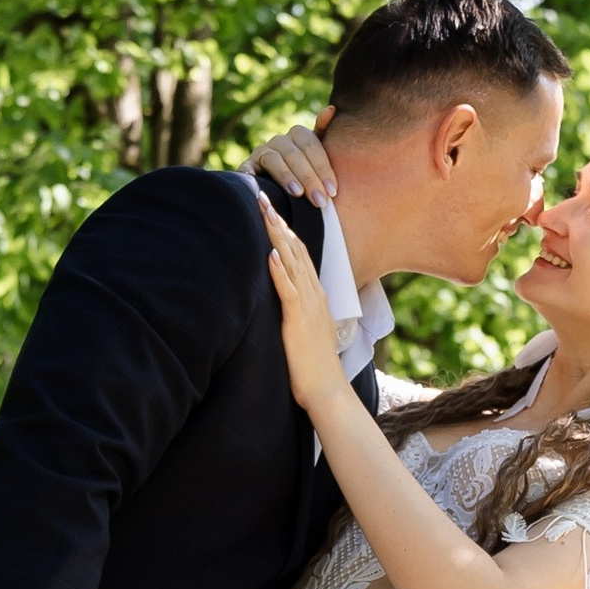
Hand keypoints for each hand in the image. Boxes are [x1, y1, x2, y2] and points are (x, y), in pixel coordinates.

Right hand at [251, 106, 335, 200]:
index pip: (312, 147)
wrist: (275, 181)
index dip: (323, 168)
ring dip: (287, 177)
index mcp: (298, 133)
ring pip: (274, 160)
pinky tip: (261, 192)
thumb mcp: (316, 152)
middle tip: (320, 201)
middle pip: (295, 155)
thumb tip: (331, 109)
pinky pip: (248, 170)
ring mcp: (261, 152)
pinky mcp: (247, 167)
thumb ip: (323, 131)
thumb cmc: (304, 168)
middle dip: (309, 178)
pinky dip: (252, 177)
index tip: (332, 190)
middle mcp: (279, 140)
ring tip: (298, 194)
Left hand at [262, 197, 358, 418]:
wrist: (328, 391)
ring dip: (277, 236)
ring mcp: (308, 306)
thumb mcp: (307, 331)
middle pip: (296, 249)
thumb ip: (299, 312)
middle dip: (278, 222)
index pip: (300, 253)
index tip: (270, 210)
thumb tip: (288, 301)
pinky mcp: (299, 321)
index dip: (285, 230)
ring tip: (264, 212)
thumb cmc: (315, 367)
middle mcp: (314, 294)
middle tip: (261, 196)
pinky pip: (289, 291)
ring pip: (292, 263)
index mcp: (316, 295)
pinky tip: (270, 253)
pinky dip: (280, 271)